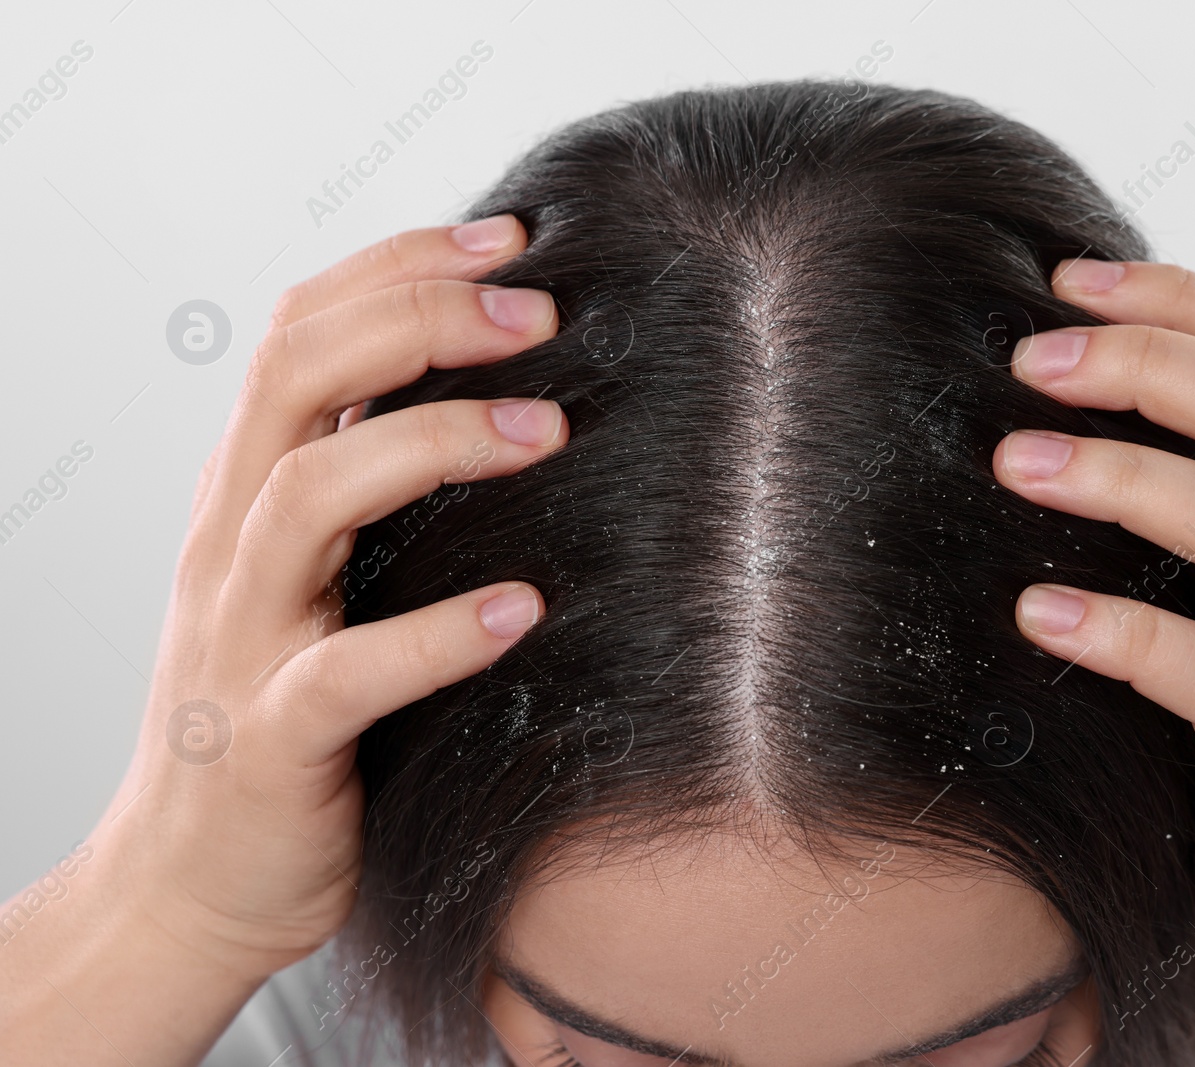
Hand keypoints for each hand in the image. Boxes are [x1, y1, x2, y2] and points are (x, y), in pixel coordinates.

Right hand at [0, 215, 566, 1064]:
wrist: (183, 888)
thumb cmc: (277, 721)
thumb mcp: (306, 583)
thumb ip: (362, 495)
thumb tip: (488, 401)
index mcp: (244, 495)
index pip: (298, 333)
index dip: (396, 266)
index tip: (509, 238)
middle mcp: (231, 545)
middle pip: (296, 376)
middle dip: (418, 319)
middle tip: (541, 311)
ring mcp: (242, 638)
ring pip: (310, 494)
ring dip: (435, 446)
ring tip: (548, 432)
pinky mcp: (271, 741)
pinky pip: (346, 672)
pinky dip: (437, 635)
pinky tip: (525, 609)